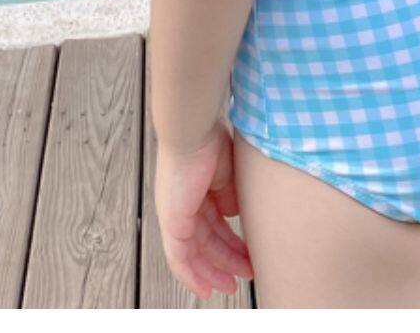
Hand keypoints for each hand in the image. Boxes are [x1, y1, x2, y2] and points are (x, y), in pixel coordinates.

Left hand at [155, 123, 253, 299]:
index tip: (248, 256)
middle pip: (206, 241)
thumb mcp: (228, 175)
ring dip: (213, 271)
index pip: (214, 223)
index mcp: (196, 189)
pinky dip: (191, 275)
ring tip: (233, 286)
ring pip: (194, 253)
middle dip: (227, 260)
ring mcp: (174, 214)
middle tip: (247, 274)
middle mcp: (182, 204)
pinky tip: (205, 289)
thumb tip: (234, 215)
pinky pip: (179, 258)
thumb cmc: (211, 142)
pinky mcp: (171, 222)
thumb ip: (230, 196)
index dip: (231, 242)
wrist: (193, 131)